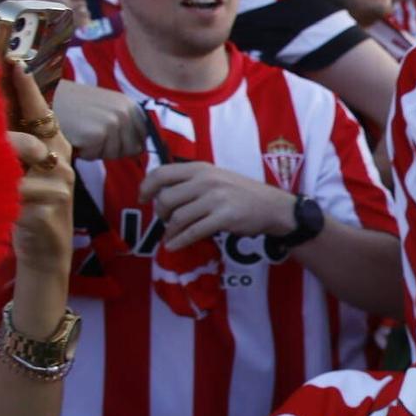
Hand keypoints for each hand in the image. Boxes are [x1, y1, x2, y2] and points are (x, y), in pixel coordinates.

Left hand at [5, 63, 75, 275]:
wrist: (46, 251)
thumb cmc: (29, 206)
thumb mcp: (21, 172)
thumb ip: (11, 145)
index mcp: (55, 146)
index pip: (41, 110)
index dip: (27, 87)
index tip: (14, 62)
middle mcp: (61, 158)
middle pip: (37, 123)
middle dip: (12, 107)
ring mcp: (59, 180)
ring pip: (23, 151)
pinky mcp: (49, 202)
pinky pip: (17, 185)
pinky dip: (0, 185)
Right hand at [53, 80, 146, 158]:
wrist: (44, 98)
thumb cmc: (73, 106)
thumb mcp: (106, 108)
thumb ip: (125, 125)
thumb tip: (140, 149)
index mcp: (131, 105)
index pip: (141, 139)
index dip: (123, 144)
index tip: (105, 134)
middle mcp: (126, 112)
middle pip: (130, 150)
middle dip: (110, 148)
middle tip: (90, 132)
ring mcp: (113, 122)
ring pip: (113, 155)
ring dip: (96, 150)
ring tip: (81, 131)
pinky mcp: (97, 133)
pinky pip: (94, 155)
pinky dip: (82, 151)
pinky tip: (74, 134)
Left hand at [137, 161, 294, 251]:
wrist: (273, 207)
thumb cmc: (243, 193)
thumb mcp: (217, 177)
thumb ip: (192, 181)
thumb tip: (162, 193)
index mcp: (201, 169)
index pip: (162, 173)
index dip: (146, 187)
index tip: (142, 198)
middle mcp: (206, 181)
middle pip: (166, 198)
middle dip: (160, 213)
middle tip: (165, 220)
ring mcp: (215, 199)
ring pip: (178, 217)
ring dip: (170, 230)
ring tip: (171, 236)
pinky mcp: (224, 218)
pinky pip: (193, 232)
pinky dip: (179, 241)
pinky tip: (173, 246)